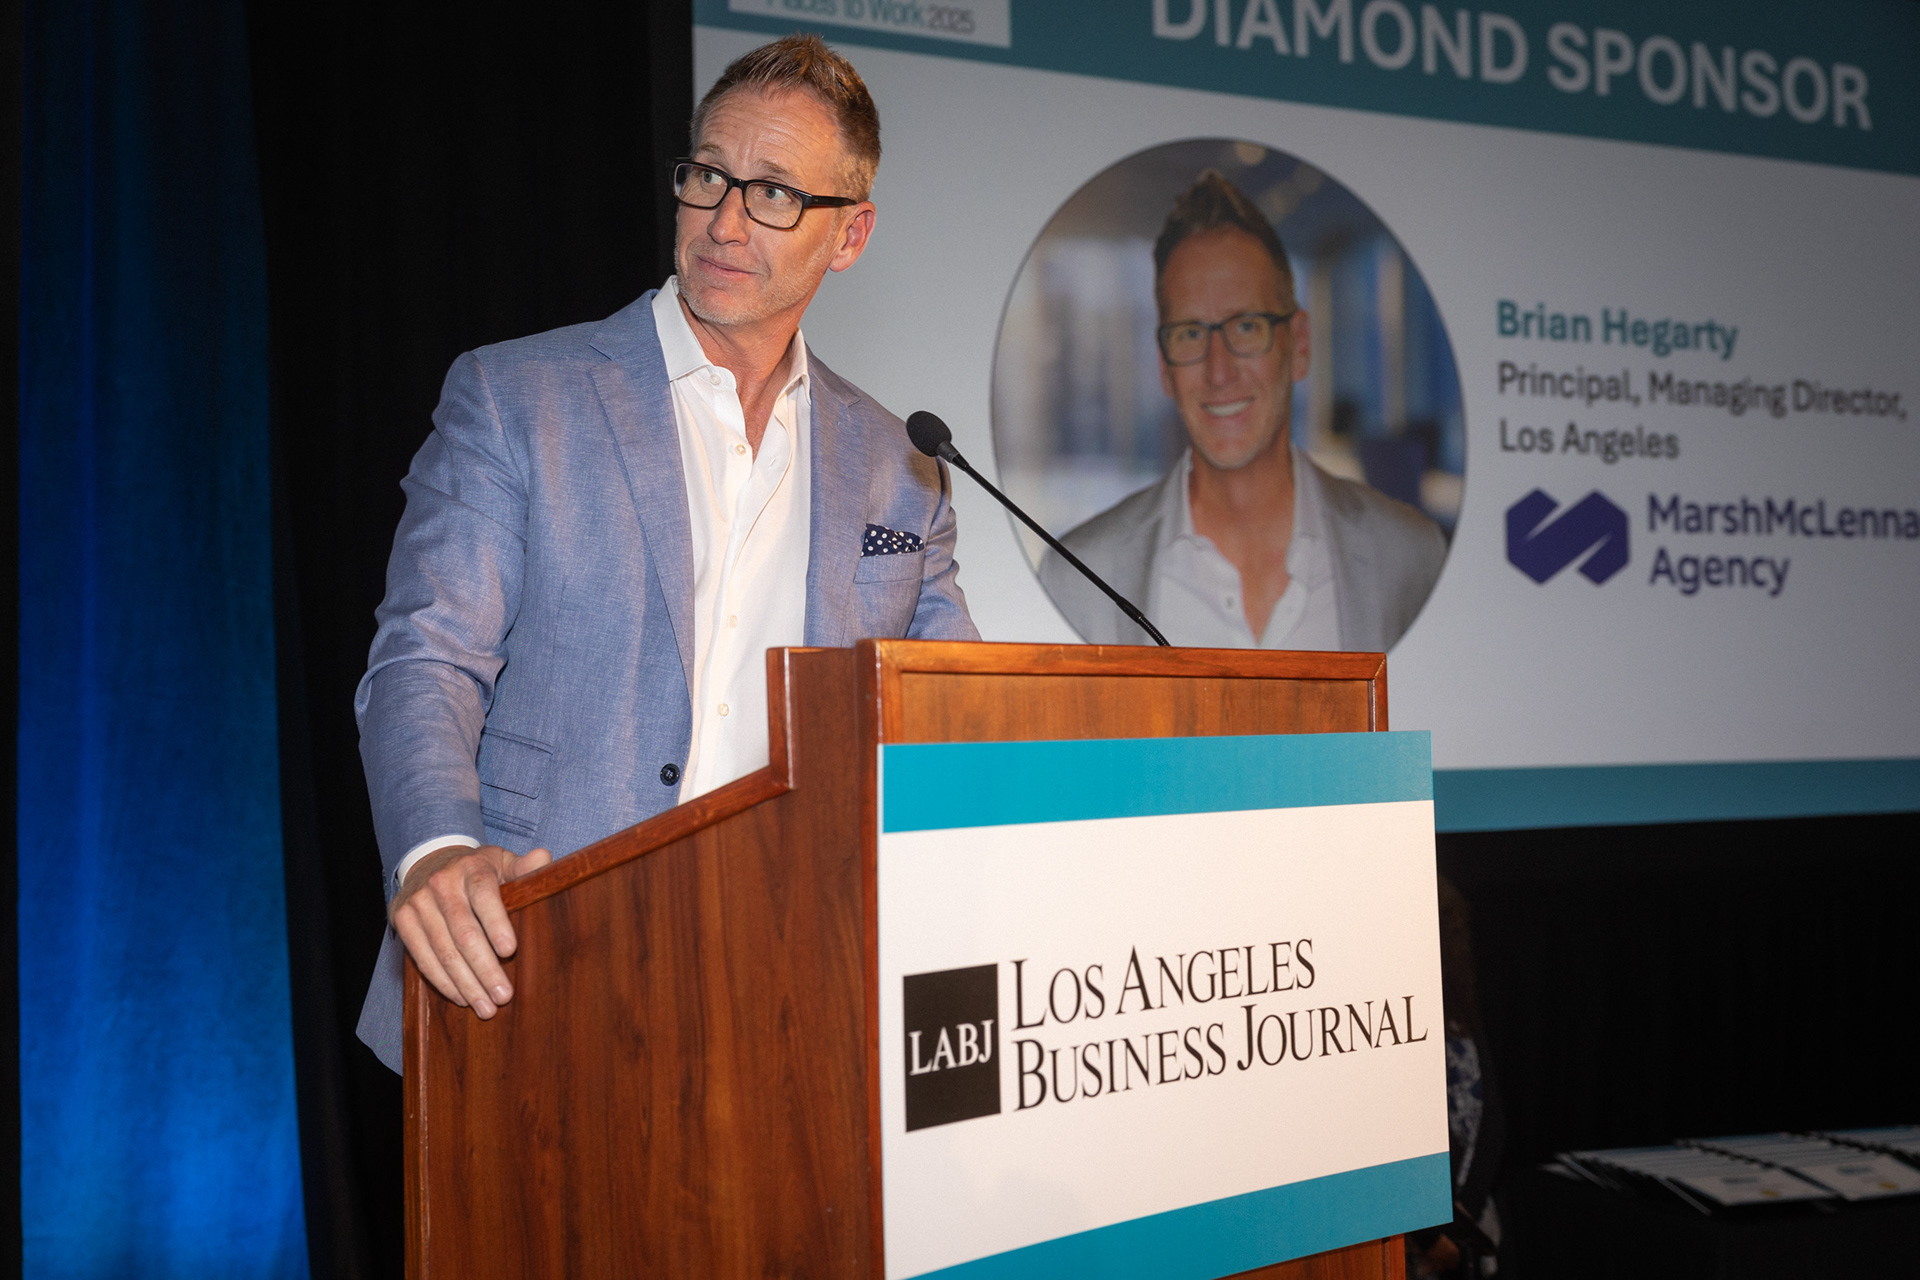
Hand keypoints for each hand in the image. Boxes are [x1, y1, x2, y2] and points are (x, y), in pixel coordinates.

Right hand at [390, 843, 552, 1017]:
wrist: (429, 861)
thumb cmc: (476, 869)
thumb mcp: (501, 861)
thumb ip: (524, 867)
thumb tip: (544, 858)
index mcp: (471, 867)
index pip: (484, 896)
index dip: (496, 923)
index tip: (510, 950)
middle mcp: (441, 883)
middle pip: (464, 932)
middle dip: (484, 968)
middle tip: (503, 996)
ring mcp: (418, 902)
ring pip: (443, 950)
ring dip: (465, 983)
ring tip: (485, 1007)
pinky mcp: (402, 919)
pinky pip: (422, 957)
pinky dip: (443, 981)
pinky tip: (461, 998)